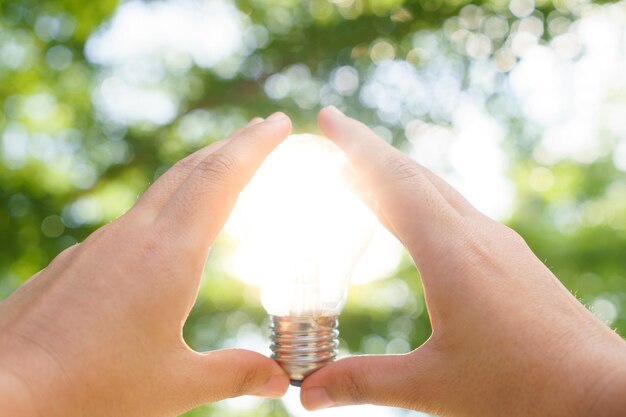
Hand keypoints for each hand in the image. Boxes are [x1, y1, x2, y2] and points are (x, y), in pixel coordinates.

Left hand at [0, 113, 292, 416]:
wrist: (4, 394)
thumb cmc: (90, 390)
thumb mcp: (174, 386)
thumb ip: (232, 374)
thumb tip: (280, 378)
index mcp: (169, 256)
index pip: (221, 180)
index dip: (255, 147)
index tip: (280, 122)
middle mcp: (134, 236)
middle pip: (192, 169)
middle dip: (233, 144)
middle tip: (264, 128)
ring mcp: (101, 244)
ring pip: (161, 189)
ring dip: (199, 170)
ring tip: (225, 168)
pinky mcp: (79, 261)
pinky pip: (135, 218)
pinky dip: (168, 205)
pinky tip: (170, 229)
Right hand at [300, 107, 625, 415]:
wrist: (602, 392)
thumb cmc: (524, 388)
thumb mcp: (434, 386)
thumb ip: (365, 383)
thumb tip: (305, 392)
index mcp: (452, 254)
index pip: (394, 183)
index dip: (356, 147)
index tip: (328, 118)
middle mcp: (476, 235)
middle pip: (414, 175)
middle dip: (369, 149)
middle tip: (333, 130)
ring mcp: (498, 243)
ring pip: (437, 190)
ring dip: (394, 173)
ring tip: (360, 171)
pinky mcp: (511, 259)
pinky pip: (455, 211)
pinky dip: (420, 200)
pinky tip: (414, 217)